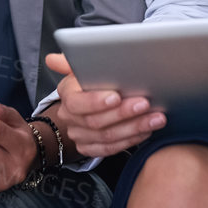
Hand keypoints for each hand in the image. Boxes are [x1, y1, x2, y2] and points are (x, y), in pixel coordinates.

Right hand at [45, 53, 162, 156]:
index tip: (116, 96)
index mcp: (66, 93)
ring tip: (156, 117)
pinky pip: (111, 149)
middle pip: (96, 121)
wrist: (91, 100)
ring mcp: (78, 135)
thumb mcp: (84, 65)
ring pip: (107, 137)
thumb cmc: (93, 79)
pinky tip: (147, 130)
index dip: (96, 101)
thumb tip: (52, 59)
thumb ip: (73, 59)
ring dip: (134, 127)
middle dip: (123, 113)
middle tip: (145, 103)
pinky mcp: (90, 148)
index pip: (77, 102)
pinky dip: (131, 140)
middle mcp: (68, 117)